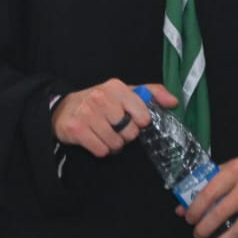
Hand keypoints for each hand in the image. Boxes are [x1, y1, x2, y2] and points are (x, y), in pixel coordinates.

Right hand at [51, 80, 178, 157]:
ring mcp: (87, 113)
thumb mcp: (125, 92)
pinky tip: (96, 140)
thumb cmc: (100, 102)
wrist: (63, 109)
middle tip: (116, 128)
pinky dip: (101, 150)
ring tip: (106, 134)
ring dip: (114, 144)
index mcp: (116, 87)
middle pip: (130, 132)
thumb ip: (151, 93)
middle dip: (126, 135)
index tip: (134, 120)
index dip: (140, 123)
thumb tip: (174, 101)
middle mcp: (101, 97)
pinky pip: (101, 150)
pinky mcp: (76, 129)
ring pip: (116, 143)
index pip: (143, 115)